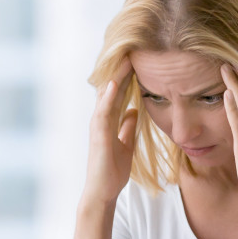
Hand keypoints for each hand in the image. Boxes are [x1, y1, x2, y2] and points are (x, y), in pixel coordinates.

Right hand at [82, 58, 137, 204]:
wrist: (103, 192)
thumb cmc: (112, 170)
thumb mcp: (126, 143)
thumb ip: (127, 126)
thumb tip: (133, 110)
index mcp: (108, 120)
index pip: (119, 91)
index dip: (128, 74)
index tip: (140, 56)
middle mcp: (101, 118)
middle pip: (111, 87)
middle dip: (122, 68)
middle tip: (133, 46)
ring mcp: (97, 125)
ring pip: (105, 94)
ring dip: (115, 75)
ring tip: (125, 56)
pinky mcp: (97, 135)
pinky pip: (103, 112)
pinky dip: (109, 96)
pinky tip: (115, 82)